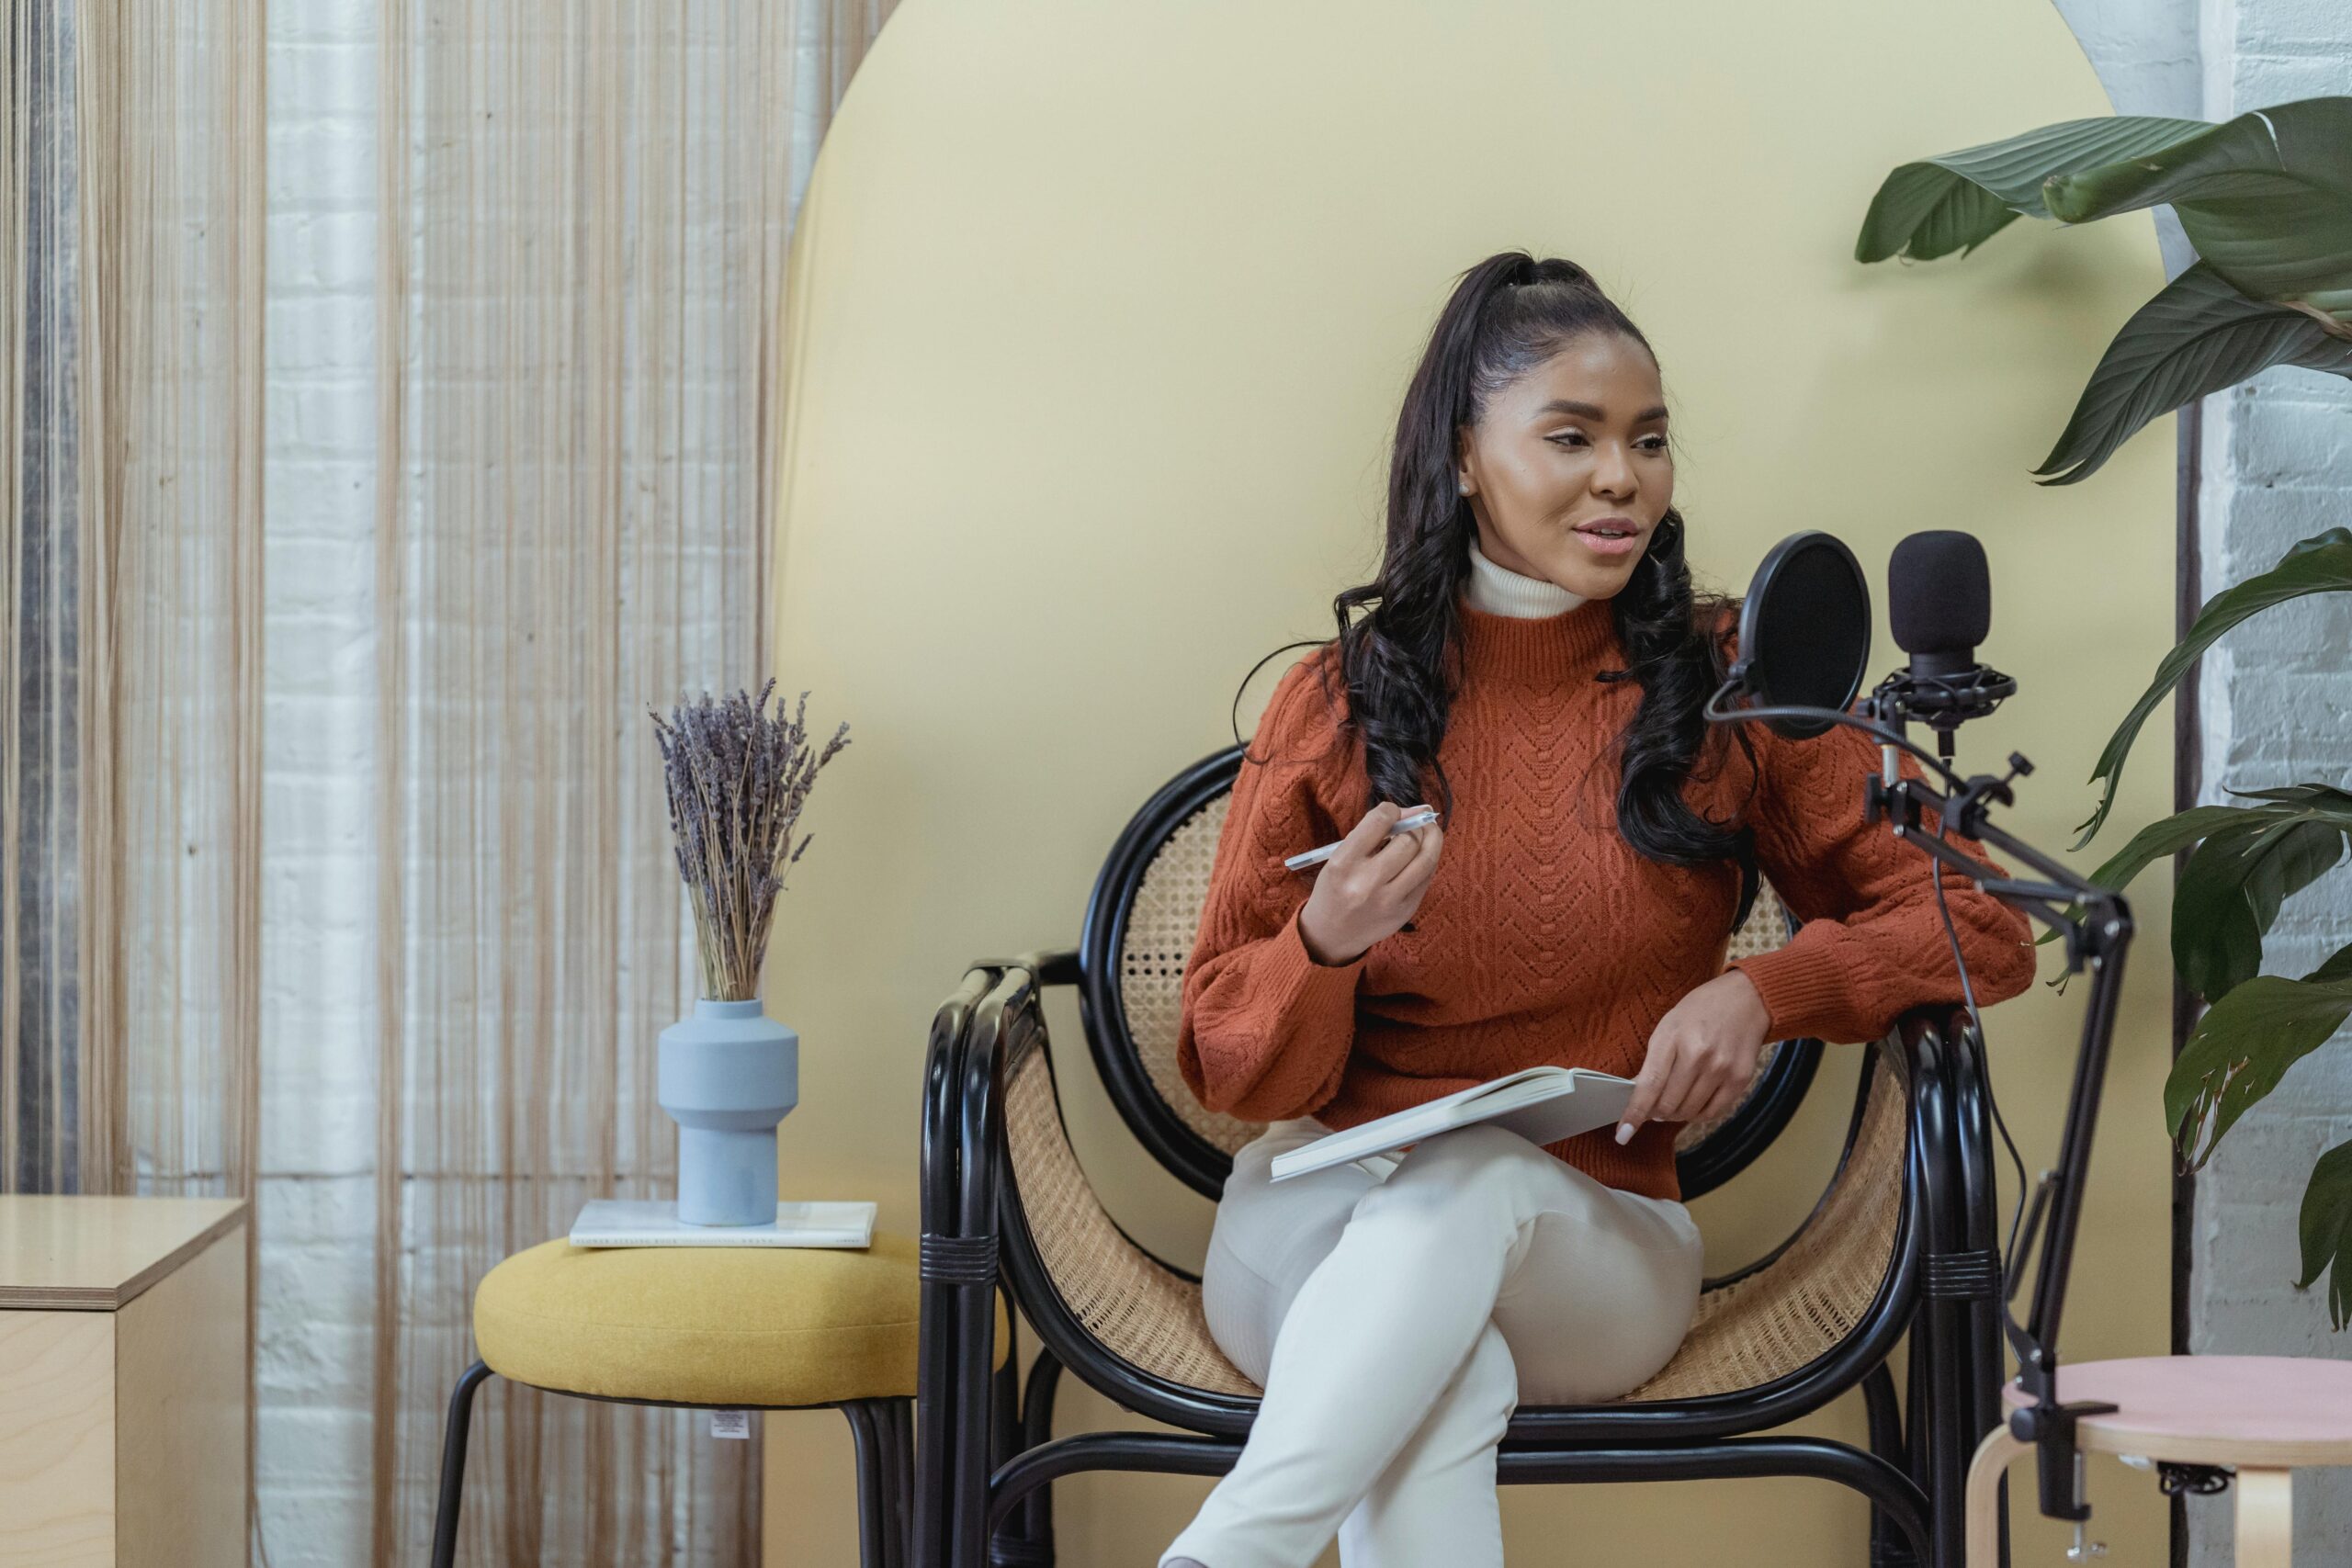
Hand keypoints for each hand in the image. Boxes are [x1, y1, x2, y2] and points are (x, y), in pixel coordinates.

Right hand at [1296, 801, 1443, 965]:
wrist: (1332, 934)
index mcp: (1343, 863)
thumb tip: (1413, 810)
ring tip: (1425, 832)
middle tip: (1409, 825)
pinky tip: (1421, 854)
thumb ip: (1370, 834)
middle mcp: (1367, 882)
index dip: (1392, 809)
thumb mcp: (1339, 857)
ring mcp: (1389, 899)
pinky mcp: (1406, 910)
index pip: (1379, 821)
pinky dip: (1428, 859)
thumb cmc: (1335, 888)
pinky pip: (1427, 877)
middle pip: (1408, 840)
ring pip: (1425, 858)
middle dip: (1412, 826)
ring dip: (1430, 839)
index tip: (1392, 812)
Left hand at [1615, 968, 1772, 1142]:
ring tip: (1674, 1101)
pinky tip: (1694, 1102)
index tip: (1623, 1134)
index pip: (1648, 1086)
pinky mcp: (1740, 1079)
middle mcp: (1698, 1055)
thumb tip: (1639, 1096)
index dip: (1634, 1114)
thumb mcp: (1668, 1026)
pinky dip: (1698, 1114)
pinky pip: (1713, 1112)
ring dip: (1676, 1114)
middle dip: (1655, 1112)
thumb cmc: (1701, 1011)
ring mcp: (1722, 1068)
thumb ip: (1653, 1062)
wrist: (1746, 999)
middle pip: (1668, 1104)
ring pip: (1689, 1112)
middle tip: (1654, 1107)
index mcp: (1673, 1037)